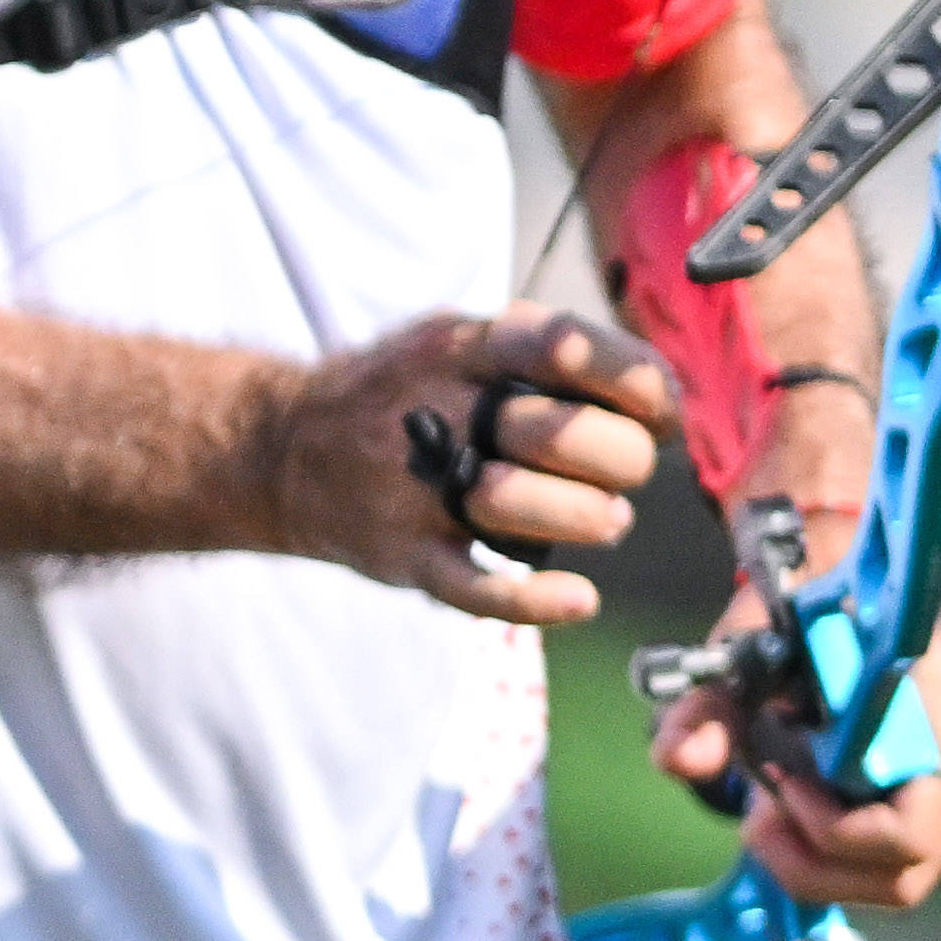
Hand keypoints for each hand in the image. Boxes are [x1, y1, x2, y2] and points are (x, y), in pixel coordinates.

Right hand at [265, 304, 679, 618]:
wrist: (282, 448)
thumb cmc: (401, 394)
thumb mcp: (455, 340)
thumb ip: (543, 350)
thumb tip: (655, 391)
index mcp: (461, 348)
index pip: (572, 348)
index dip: (641, 385)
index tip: (658, 412)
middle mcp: (436, 409)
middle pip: (567, 436)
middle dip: (622, 459)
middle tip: (619, 474)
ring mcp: (414, 487)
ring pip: (529, 508)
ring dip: (590, 518)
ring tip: (601, 518)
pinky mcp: (402, 554)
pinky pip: (475, 588)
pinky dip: (535, 601)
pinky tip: (579, 599)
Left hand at [666, 618, 940, 910]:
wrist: (837, 587)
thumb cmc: (795, 619)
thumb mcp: (739, 653)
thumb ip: (703, 709)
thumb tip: (685, 761)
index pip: (910, 828)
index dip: (833, 829)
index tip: (778, 782)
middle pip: (905, 871)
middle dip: (814, 859)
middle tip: (758, 816)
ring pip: (898, 882)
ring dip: (816, 864)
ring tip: (768, 811)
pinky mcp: (940, 809)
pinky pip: (890, 867)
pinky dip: (830, 857)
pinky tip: (792, 809)